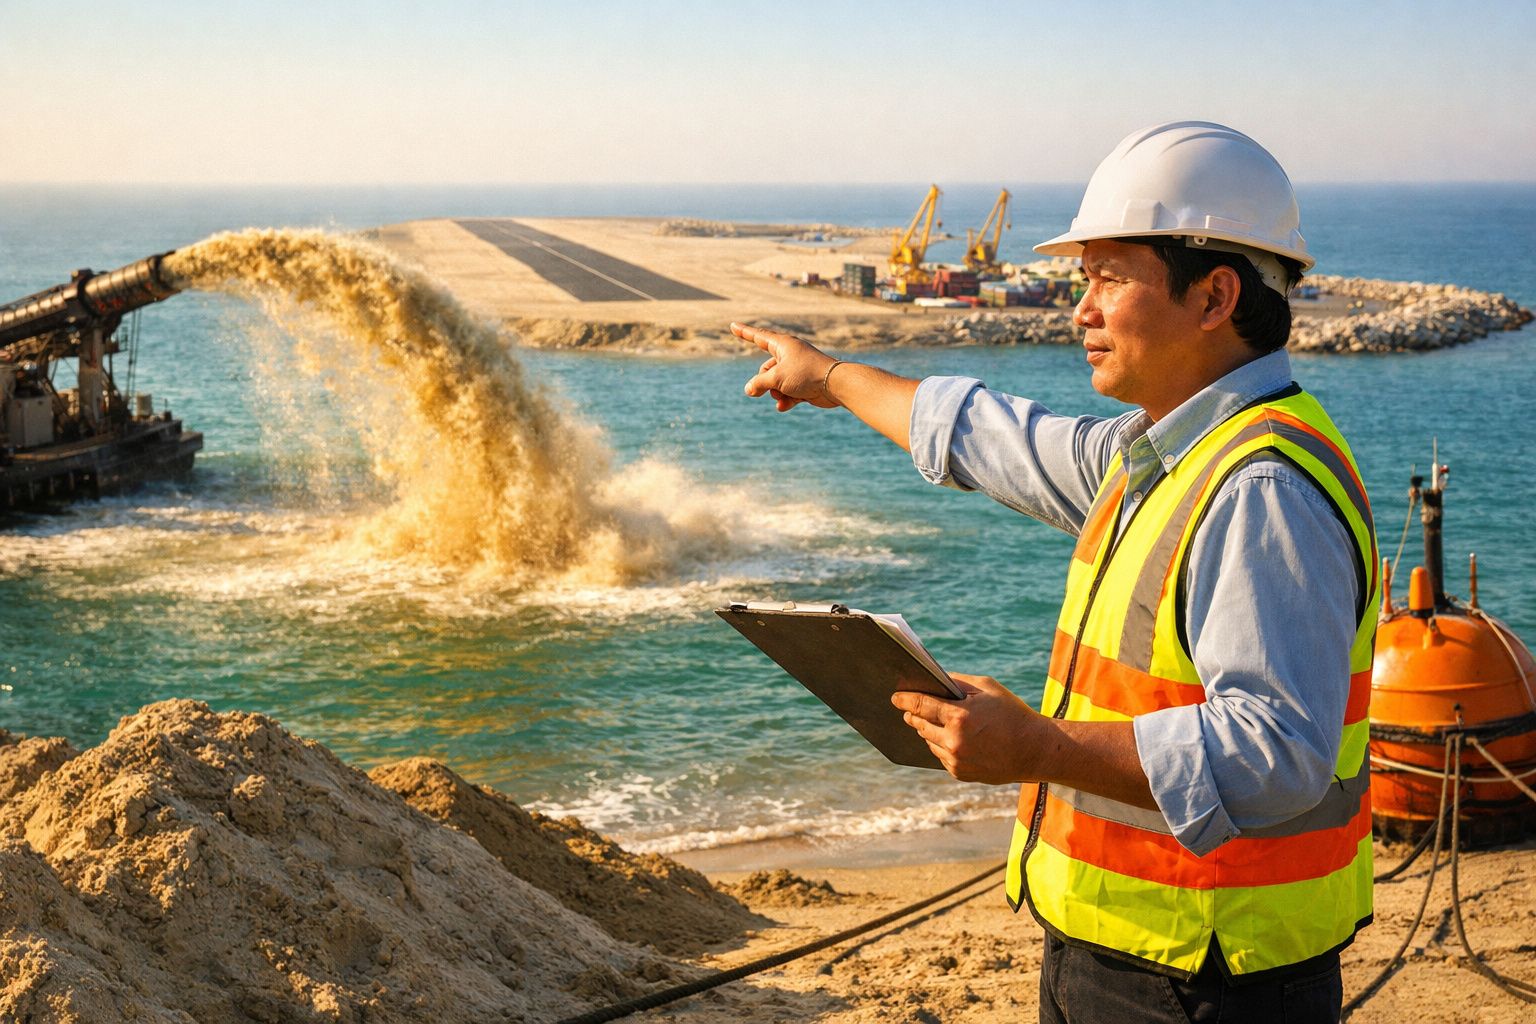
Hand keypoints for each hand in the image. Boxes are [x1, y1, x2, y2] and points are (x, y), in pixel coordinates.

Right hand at [733, 322, 840, 411]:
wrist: (834, 385)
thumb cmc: (806, 374)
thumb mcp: (776, 378)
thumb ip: (759, 383)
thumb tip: (749, 389)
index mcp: (783, 344)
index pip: (758, 336)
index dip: (744, 332)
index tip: (732, 325)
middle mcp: (789, 355)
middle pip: (765, 369)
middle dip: (763, 382)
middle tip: (761, 391)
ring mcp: (797, 370)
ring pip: (776, 383)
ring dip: (775, 392)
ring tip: (781, 396)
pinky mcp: (804, 384)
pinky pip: (787, 392)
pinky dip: (785, 399)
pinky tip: (785, 406)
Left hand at [891, 673, 1041, 783]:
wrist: (1034, 750)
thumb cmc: (1012, 713)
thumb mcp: (987, 688)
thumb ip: (957, 682)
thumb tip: (934, 681)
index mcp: (959, 716)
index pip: (920, 705)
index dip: (904, 699)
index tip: (895, 697)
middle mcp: (953, 741)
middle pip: (919, 725)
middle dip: (913, 715)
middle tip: (908, 709)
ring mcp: (956, 760)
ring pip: (928, 741)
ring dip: (927, 731)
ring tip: (931, 722)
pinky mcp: (960, 774)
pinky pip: (941, 756)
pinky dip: (942, 746)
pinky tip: (950, 738)